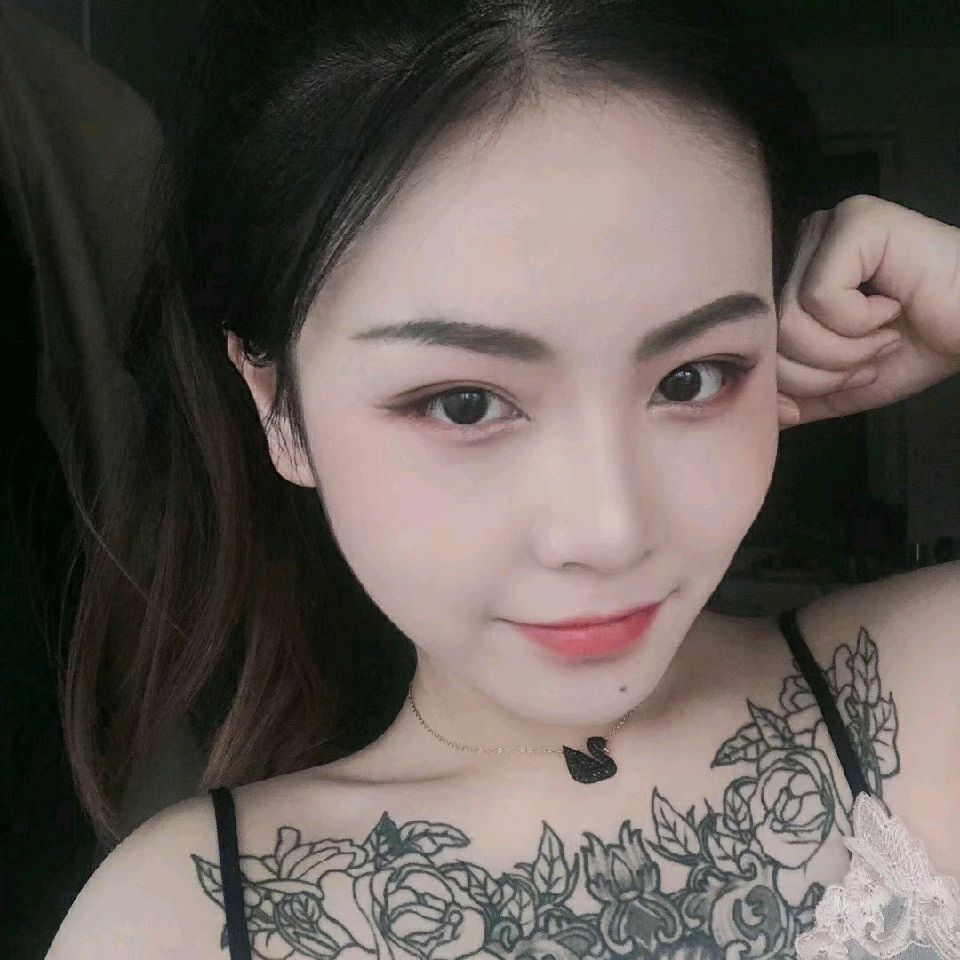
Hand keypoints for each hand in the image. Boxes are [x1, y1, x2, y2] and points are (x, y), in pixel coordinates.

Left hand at [775, 194, 959, 427]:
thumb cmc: (922, 344)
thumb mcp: (843, 382)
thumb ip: (796, 395)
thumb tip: (756, 411)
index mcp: (796, 274)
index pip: (758, 342)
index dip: (798, 381)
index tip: (852, 377)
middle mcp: (804, 244)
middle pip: (770, 336)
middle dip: (823, 371)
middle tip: (873, 356)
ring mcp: (827, 227)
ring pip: (790, 321)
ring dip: (846, 350)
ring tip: (884, 335)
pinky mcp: (853, 220)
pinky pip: (819, 296)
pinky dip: (859, 322)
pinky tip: (894, 306)